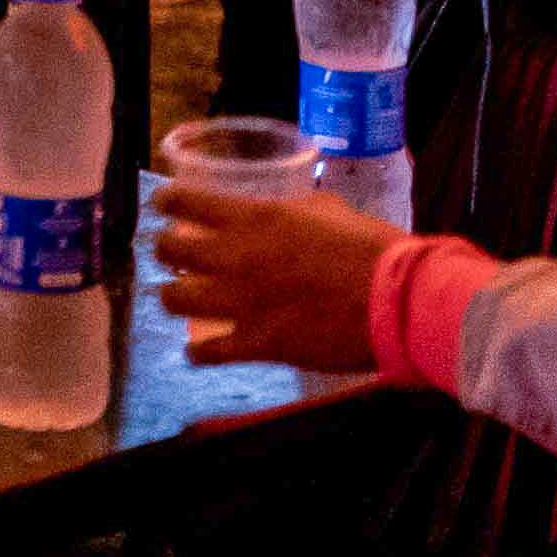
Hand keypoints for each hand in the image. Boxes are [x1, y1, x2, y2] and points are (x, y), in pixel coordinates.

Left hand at [151, 182, 398, 370]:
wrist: (395, 300)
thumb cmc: (370, 247)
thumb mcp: (327, 209)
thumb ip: (294, 210)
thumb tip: (287, 213)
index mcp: (253, 218)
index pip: (185, 203)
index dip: (165, 203)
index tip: (161, 205)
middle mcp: (235, 258)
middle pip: (169, 251)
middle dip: (164, 250)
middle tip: (170, 252)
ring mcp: (240, 304)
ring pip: (174, 301)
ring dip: (171, 297)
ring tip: (177, 297)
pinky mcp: (255, 345)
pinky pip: (207, 352)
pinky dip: (198, 353)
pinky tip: (197, 352)